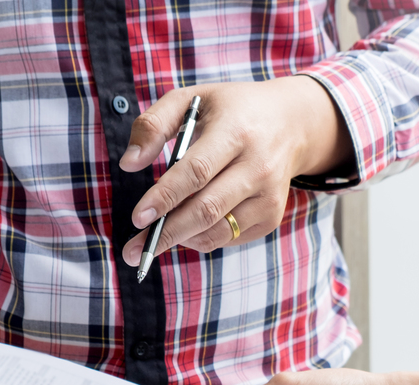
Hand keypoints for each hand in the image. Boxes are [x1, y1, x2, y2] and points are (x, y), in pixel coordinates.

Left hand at [119, 76, 352, 264]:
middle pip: (206, 210)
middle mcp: (258, 166)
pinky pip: (228, 238)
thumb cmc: (231, 110)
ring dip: (181, 239)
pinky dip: (201, 237)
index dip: (166, 197)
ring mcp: (269, 195)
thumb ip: (153, 125)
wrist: (291, 123)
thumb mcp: (191, 100)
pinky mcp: (272, 216)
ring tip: (155, 238)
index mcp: (236, 131)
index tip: (137, 218)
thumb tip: (128, 164)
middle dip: (166, 233)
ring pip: (217, 231)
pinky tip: (189, 225)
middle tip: (132, 251)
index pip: (196, 171)